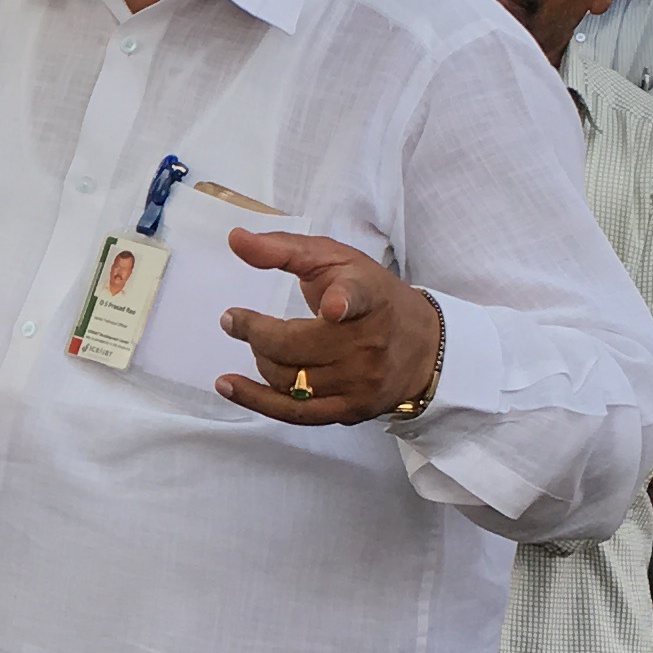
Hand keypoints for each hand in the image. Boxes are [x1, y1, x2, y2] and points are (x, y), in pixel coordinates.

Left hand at [215, 229, 444, 425]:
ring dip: (260, 360)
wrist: (424, 347)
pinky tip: (228, 386)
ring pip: (290, 380)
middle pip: (296, 346)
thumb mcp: (336, 259)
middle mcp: (369, 343)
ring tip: (254, 343)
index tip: (333, 306)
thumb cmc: (371, 294)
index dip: (344, 302)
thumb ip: (285, 248)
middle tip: (234, 320)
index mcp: (370, 297)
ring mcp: (360, 382)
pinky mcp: (350, 411)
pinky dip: (255, 400)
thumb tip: (235, 239)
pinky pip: (294, 413)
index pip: (359, 298)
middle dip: (256, 333)